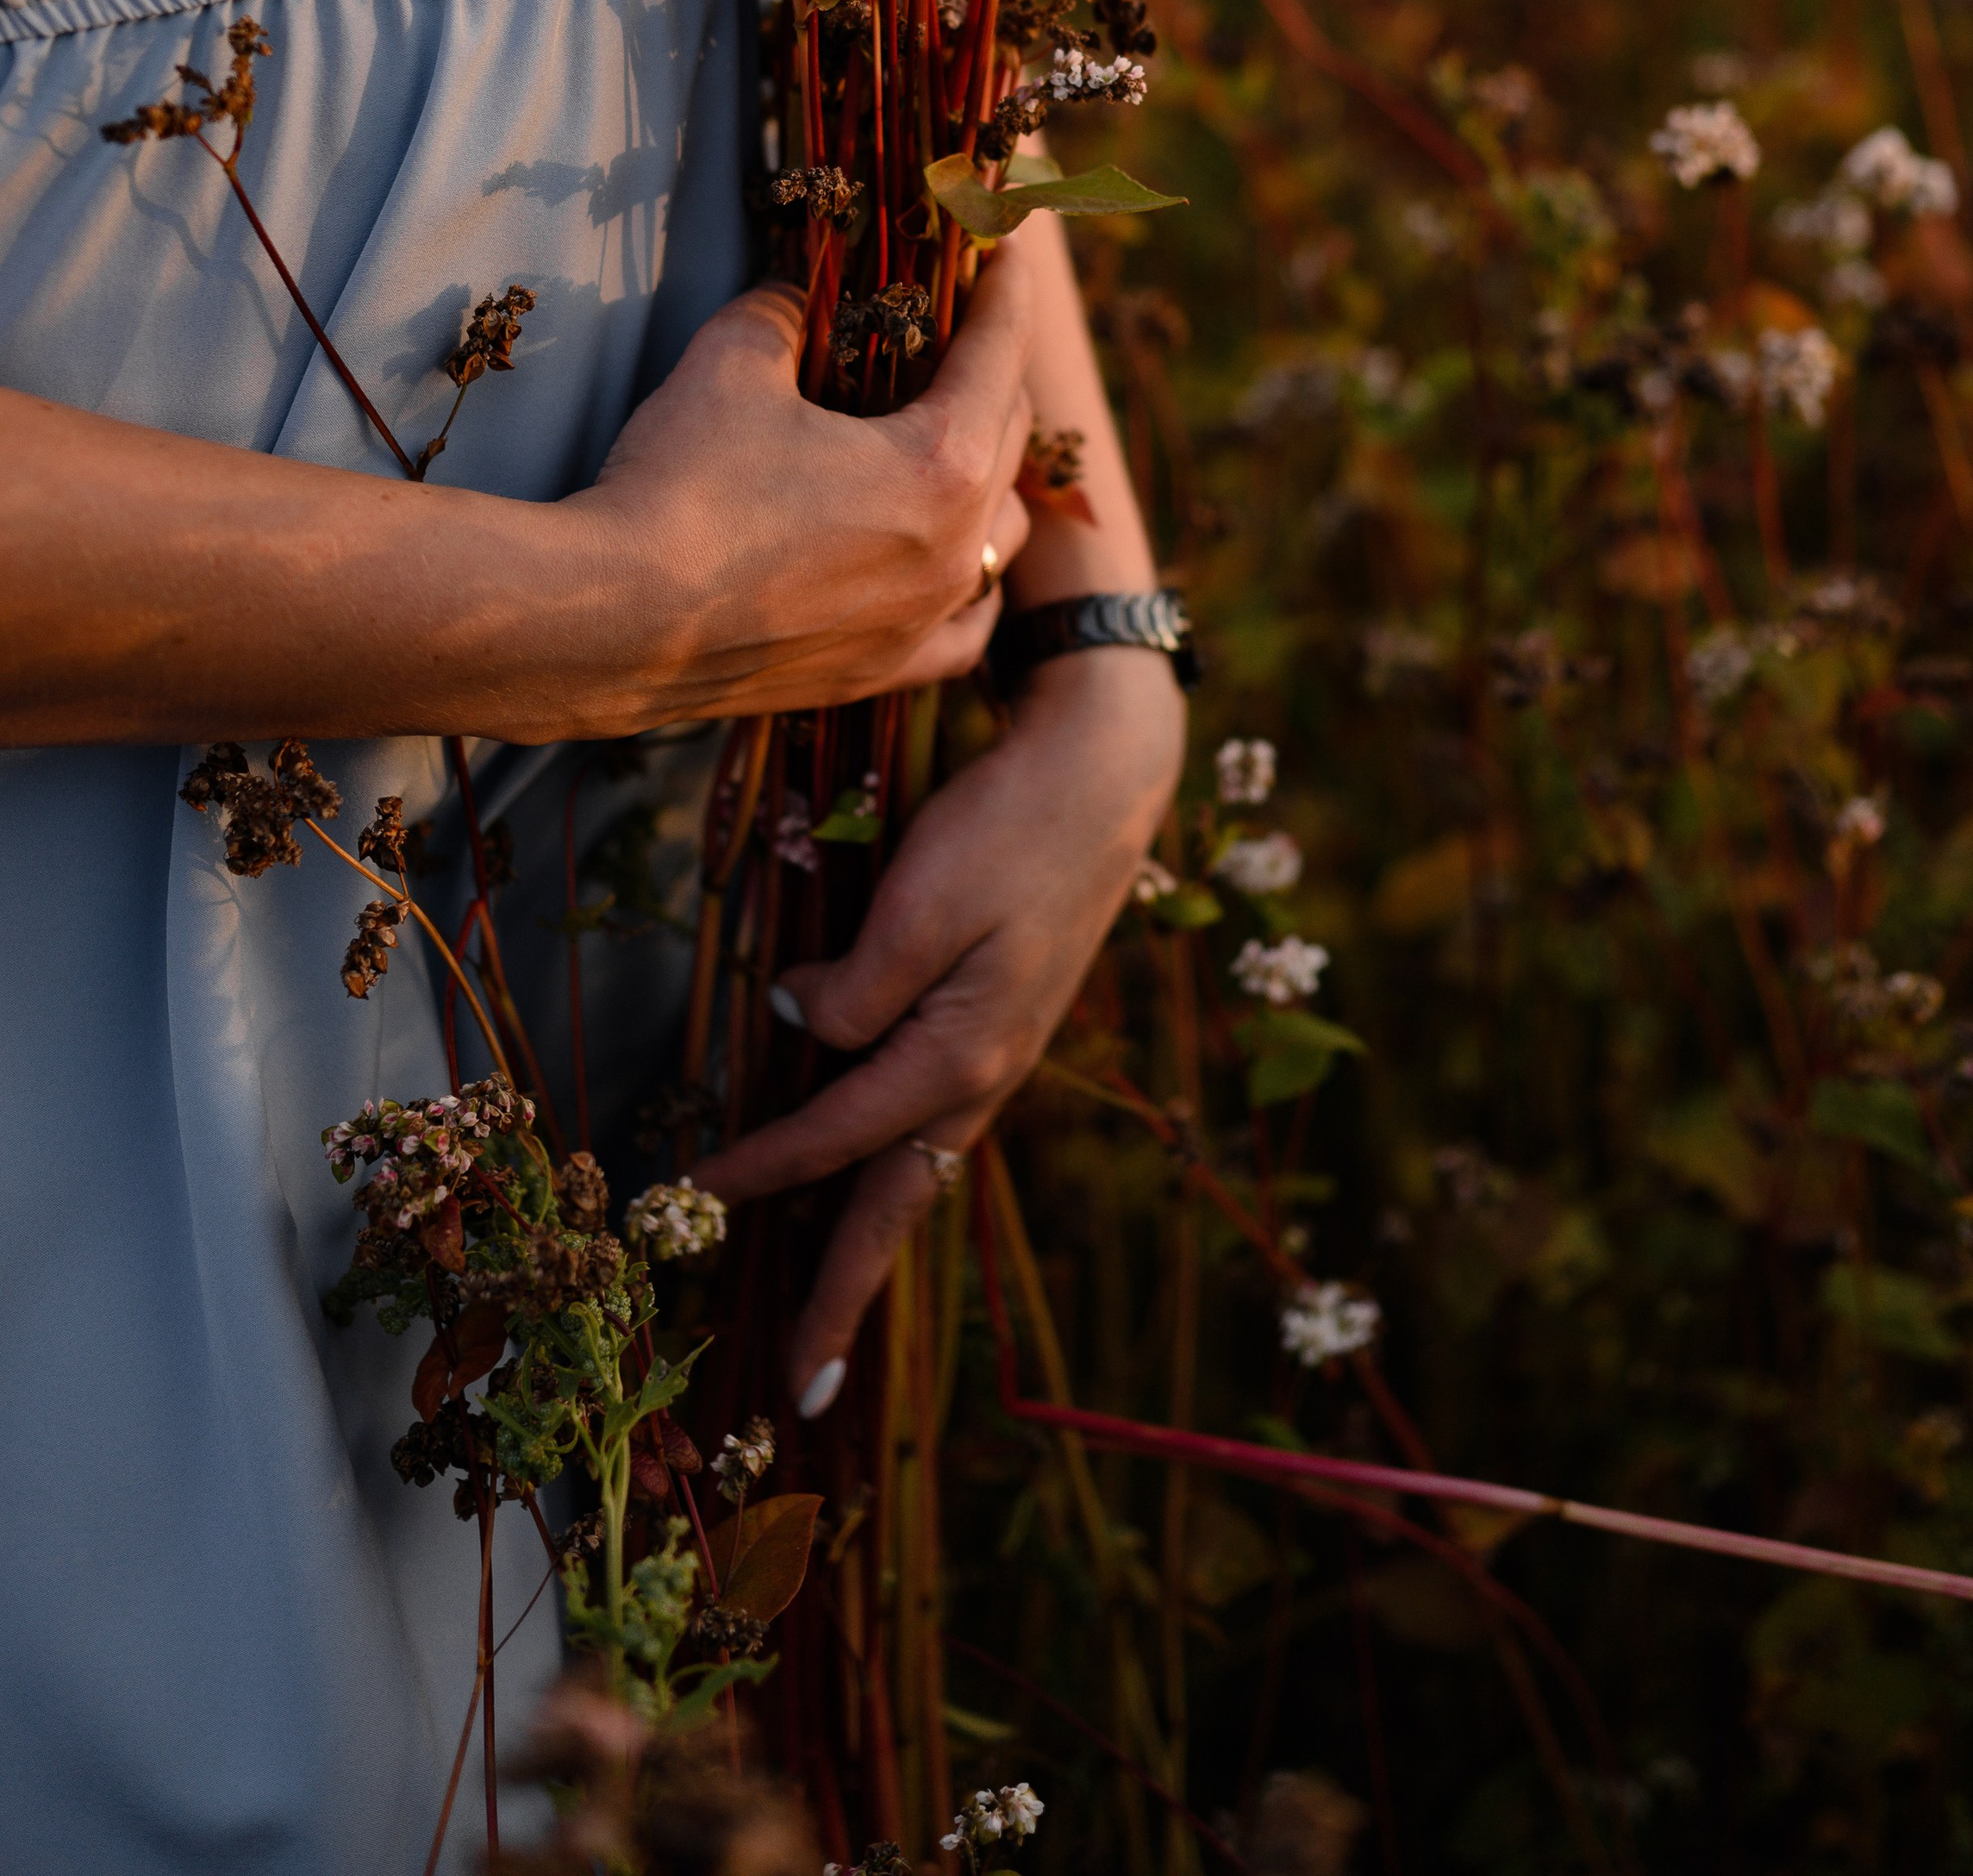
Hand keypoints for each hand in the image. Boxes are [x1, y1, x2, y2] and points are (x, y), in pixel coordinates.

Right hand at [543, 242, 1038, 738]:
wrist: (607, 622)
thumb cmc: (679, 486)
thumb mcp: (732, 361)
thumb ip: (783, 313)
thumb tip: (796, 292)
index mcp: (942, 467)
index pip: (999, 354)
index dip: (1006, 291)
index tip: (1010, 251)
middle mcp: (953, 551)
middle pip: (1008, 439)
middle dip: (991, 375)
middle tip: (959, 333)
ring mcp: (921, 622)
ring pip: (998, 538)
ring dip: (988, 481)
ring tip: (950, 444)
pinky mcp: (877, 672)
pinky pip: (961, 633)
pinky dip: (964, 589)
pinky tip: (945, 570)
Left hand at [688, 644, 1185, 1408]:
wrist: (1106, 768)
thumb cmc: (1010, 826)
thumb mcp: (920, 901)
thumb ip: (857, 985)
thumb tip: (802, 1022)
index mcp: (960, 1054)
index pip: (831, 1136)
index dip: (753, 1173)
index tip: (679, 1205)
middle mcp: (985, 1073)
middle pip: (898, 1205)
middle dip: (845, 1297)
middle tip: (804, 1391)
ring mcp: (1001, 1051)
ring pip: (917, 1168)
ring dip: (869, 1239)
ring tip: (827, 1304)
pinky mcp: (1002, 1019)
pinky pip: (931, 1121)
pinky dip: (891, 1167)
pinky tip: (872, 1174)